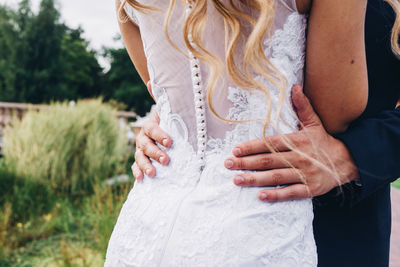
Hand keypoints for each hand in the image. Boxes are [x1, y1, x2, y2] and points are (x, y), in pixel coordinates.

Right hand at [132, 82, 171, 179]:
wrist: (162, 136)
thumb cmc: (167, 124)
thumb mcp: (167, 112)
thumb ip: (162, 100)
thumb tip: (151, 81)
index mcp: (149, 126)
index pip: (152, 130)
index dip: (160, 135)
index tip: (170, 142)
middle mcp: (142, 138)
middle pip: (146, 145)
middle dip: (155, 153)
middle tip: (166, 160)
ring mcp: (140, 151)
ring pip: (140, 157)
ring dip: (145, 165)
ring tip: (153, 173)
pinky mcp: (140, 162)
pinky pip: (135, 167)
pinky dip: (137, 173)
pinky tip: (141, 179)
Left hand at [224, 85, 359, 201]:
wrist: (348, 161)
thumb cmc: (324, 142)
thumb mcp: (314, 123)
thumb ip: (303, 106)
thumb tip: (295, 87)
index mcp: (297, 141)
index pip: (270, 143)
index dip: (252, 146)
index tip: (235, 149)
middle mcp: (299, 157)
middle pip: (268, 161)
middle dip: (246, 162)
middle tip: (228, 164)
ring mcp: (305, 174)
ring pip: (276, 177)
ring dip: (255, 179)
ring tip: (237, 180)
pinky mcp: (310, 189)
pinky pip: (291, 193)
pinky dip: (276, 195)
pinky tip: (260, 196)